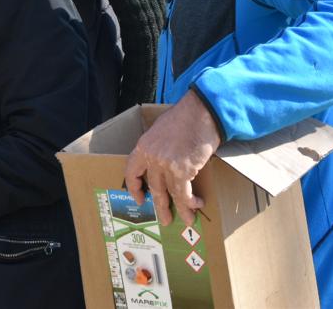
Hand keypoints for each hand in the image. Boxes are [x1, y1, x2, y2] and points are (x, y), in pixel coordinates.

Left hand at [124, 91, 220, 225]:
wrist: (200, 112)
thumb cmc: (184, 116)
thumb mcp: (161, 129)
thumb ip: (157, 146)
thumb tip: (162, 158)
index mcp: (143, 146)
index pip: (132, 172)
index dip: (135, 188)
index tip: (140, 198)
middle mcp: (151, 158)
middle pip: (153, 187)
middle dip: (160, 206)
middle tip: (164, 219)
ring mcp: (166, 165)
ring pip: (171, 194)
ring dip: (180, 209)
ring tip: (186, 219)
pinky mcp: (183, 171)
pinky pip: (184, 193)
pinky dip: (191, 202)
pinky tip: (197, 204)